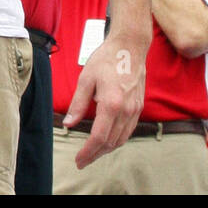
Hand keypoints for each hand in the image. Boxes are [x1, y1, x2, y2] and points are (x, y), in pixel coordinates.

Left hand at [62, 33, 145, 168]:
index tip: (78, 160)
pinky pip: (128, 131)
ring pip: (121, 139)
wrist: (130, 47)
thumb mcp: (86, 78)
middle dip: (95, 154)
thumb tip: (68, 124)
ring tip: (93, 152)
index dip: (87, 152)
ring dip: (106, 149)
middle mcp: (126, 111)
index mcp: (112, 104)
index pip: (99, 137)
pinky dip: (117, 139)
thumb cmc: (106, 59)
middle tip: (82, 161)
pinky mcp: (139, 108)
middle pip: (110, 142)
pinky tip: (107, 139)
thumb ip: (77, 104)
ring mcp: (135, 110)